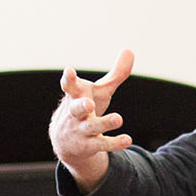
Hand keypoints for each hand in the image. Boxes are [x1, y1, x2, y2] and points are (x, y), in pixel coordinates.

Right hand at [49, 48, 134, 192]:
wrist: (66, 142)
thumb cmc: (85, 108)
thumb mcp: (99, 91)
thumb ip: (115, 74)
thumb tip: (130, 50)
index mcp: (75, 96)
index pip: (69, 86)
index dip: (69, 79)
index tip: (69, 71)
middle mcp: (75, 113)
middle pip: (76, 109)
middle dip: (81, 106)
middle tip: (89, 104)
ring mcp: (81, 131)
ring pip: (91, 127)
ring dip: (104, 123)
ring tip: (118, 118)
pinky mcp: (89, 145)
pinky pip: (102, 144)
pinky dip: (115, 142)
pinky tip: (127, 140)